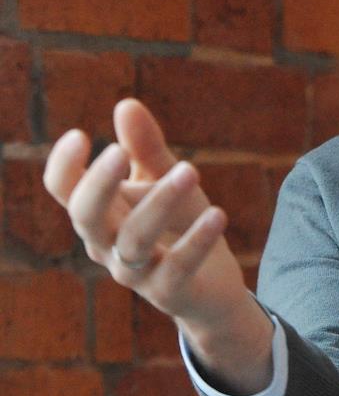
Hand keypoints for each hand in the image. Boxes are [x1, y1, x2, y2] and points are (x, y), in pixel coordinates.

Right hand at [42, 98, 246, 331]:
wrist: (210, 285)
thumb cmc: (178, 224)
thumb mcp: (164, 180)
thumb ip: (145, 147)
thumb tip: (126, 103)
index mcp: (101, 214)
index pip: (65, 191)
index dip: (63, 166)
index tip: (79, 135)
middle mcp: (107, 244)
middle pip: (86, 217)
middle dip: (99, 184)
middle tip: (117, 151)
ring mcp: (135, 272)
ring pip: (133, 239)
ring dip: (159, 203)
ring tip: (189, 170)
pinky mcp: (170, 292)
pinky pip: (177, 268)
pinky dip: (197, 241)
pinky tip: (218, 214)